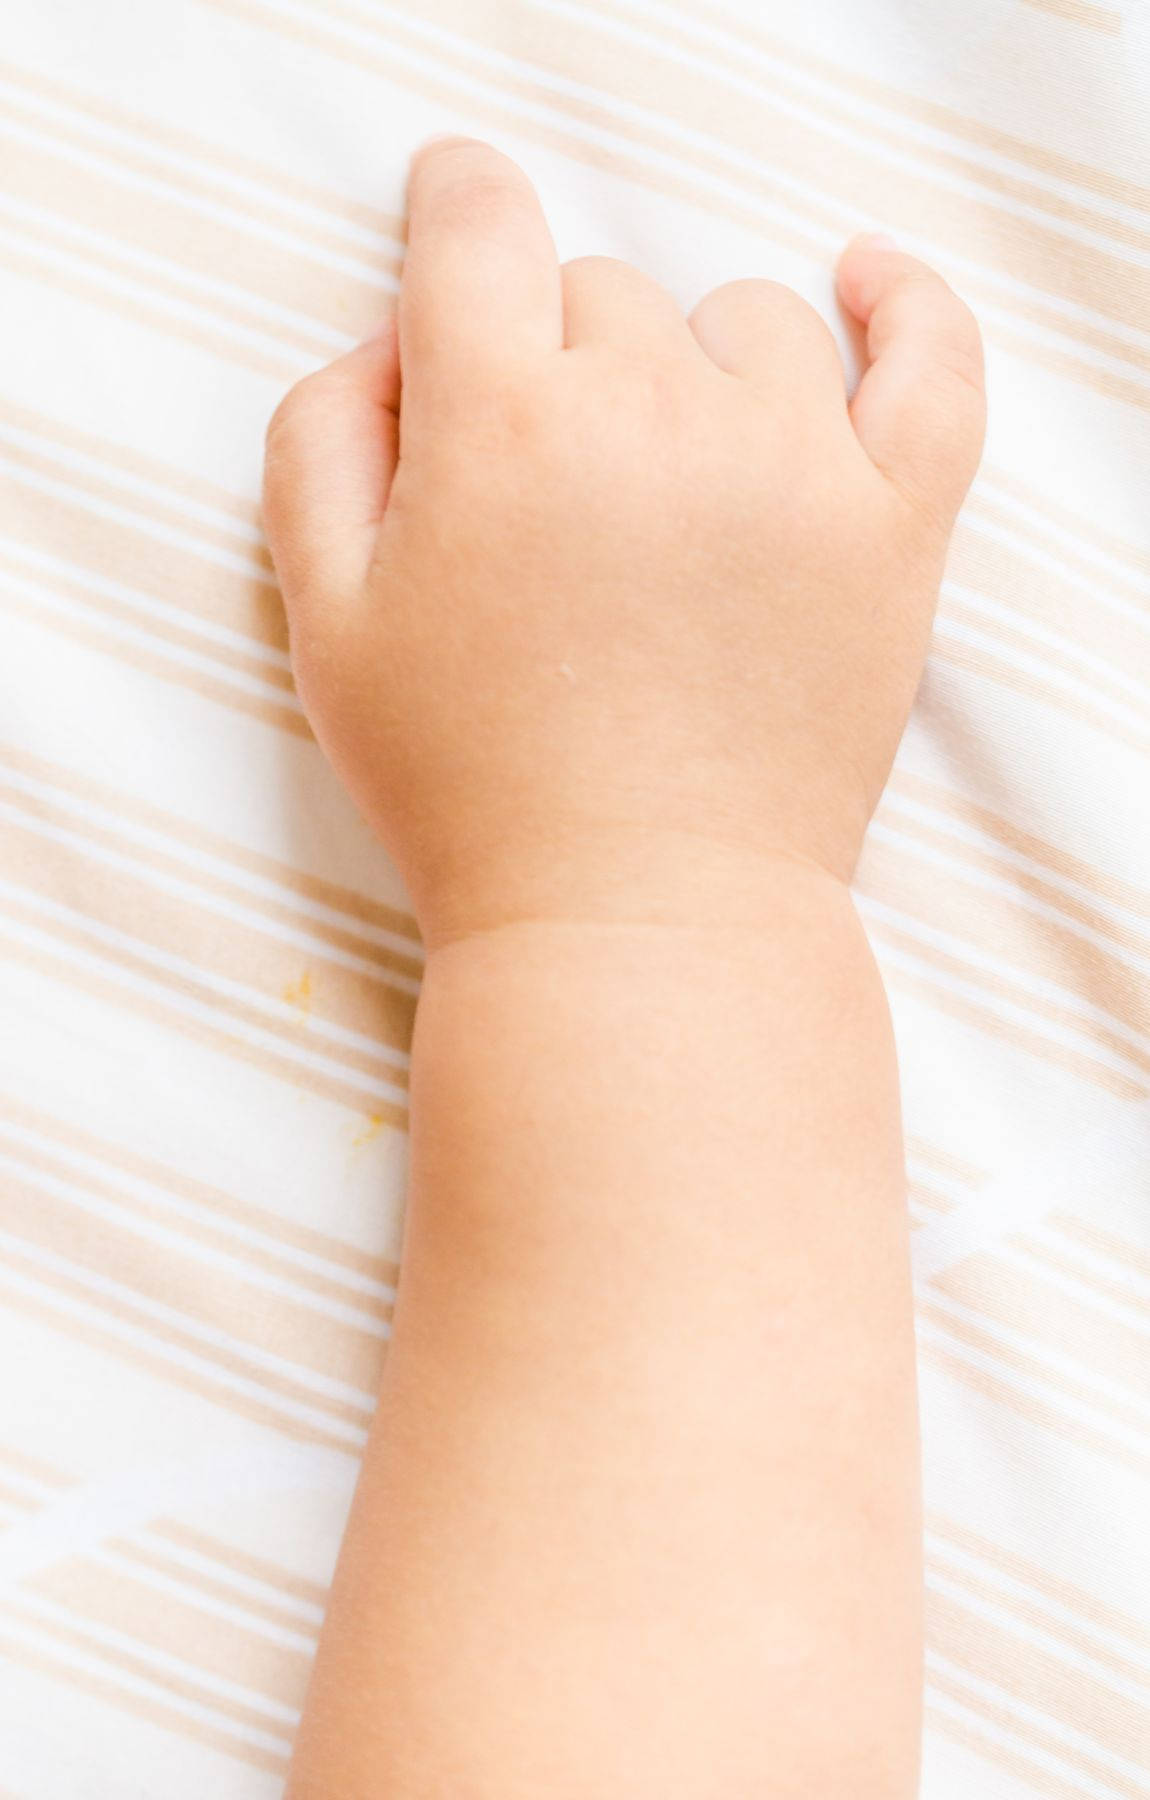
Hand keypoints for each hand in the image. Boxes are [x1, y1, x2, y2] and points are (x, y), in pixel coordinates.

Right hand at [263, 138, 984, 946]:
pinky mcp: (895, 526)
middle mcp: (654, 412)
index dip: (455, 208)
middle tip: (552, 510)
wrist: (638, 922)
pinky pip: (933, 359)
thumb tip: (396, 339)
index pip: (477, 224)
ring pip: (746, 323)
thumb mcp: (326, 621)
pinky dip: (908, 307)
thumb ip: (325, 440)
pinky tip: (872, 284)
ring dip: (696, 377)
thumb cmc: (470, 787)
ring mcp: (794, 462)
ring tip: (671, 504)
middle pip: (605, 294)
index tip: (458, 220)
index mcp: (501, 422)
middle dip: (561, 369)